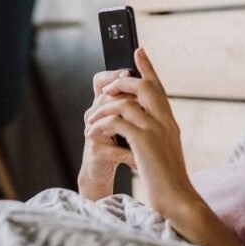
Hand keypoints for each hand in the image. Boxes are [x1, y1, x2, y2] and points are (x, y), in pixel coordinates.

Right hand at [78, 68, 136, 199]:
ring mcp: (93, 133)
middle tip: (144, 104)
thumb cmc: (116, 144)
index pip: (101, 81)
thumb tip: (151, 79)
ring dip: (132, 125)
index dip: (112, 75)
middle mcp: (94, 115)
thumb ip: (132, 101)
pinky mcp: (96, 152)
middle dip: (127, 99)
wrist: (100, 172)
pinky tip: (143, 159)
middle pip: (107, 97)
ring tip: (147, 129)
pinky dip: (132, 155)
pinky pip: (116, 149)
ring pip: (110, 120)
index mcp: (102, 104)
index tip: (128, 73)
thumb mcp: (125, 120)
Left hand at [84, 48, 198, 215]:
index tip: (138, 52)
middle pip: (144, 87)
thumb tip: (133, 124)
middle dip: (121, 84)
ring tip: (90, 122)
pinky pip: (117, 121)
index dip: (147, 68)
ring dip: (103, 109)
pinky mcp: (143, 141)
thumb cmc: (166, 181)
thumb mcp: (162, 152)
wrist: (177, 200)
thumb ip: (153, 135)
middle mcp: (165, 122)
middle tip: (105, 91)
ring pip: (126, 102)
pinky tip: (92, 134)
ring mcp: (155, 130)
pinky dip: (101, 125)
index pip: (158, 88)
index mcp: (169, 123)